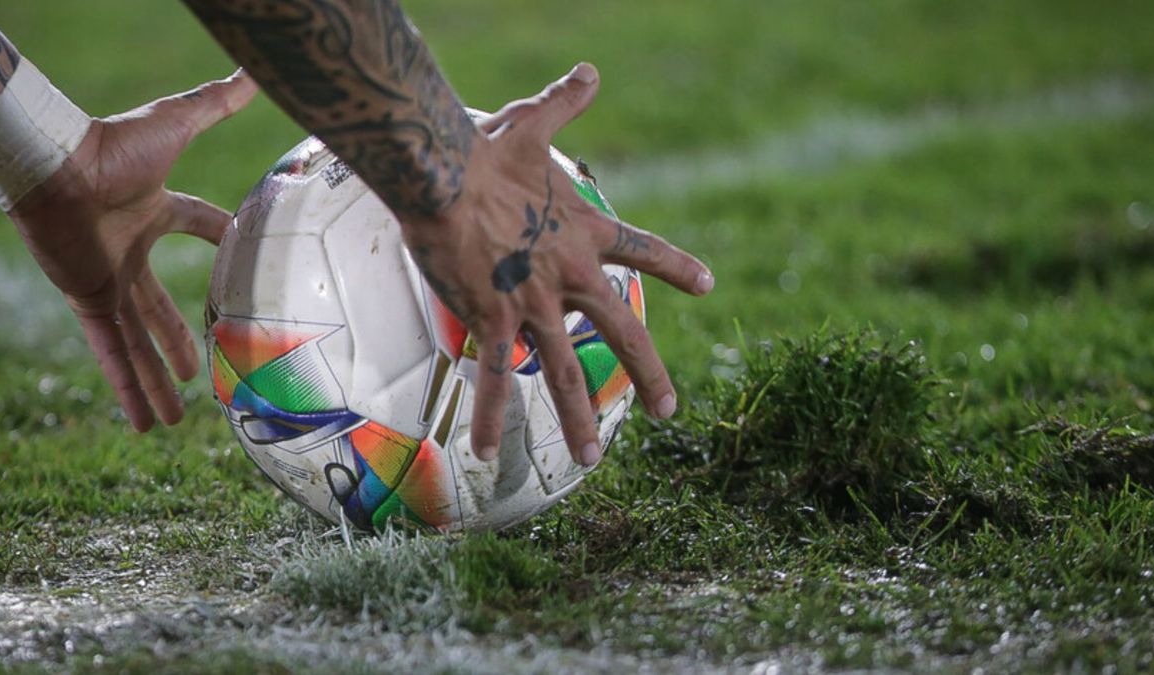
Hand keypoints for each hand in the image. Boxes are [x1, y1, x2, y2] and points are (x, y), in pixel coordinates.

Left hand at [9, 70, 256, 430]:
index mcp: (154, 208)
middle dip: (177, 345)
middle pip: (161, 309)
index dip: (221, 235)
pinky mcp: (91, 299)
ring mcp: (110, 279)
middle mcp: (131, 249)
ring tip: (171, 423)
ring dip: (154, 383)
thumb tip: (253, 70)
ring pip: (138, 342)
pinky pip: (114, 353)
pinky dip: (126, 388)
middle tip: (198, 377)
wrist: (58, 163)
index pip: (197, 225)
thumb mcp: (177, 123)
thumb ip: (216, 101)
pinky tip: (142, 424)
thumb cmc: (115, 143)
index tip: (243, 253)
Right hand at [401, 63, 713, 465]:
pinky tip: (485, 453)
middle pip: (623, 334)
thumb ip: (566, 98)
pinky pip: (493, 375)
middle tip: (673, 410)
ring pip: (564, 372)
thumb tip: (590, 67)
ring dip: (578, 420)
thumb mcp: (534, 122)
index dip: (677, 268)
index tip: (707, 285)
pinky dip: (489, 414)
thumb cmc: (486, 149)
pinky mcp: (494, 318)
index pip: (645, 252)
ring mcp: (536, 304)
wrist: (445, 173)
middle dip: (650, 375)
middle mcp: (572, 277)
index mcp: (587, 234)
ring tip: (596, 460)